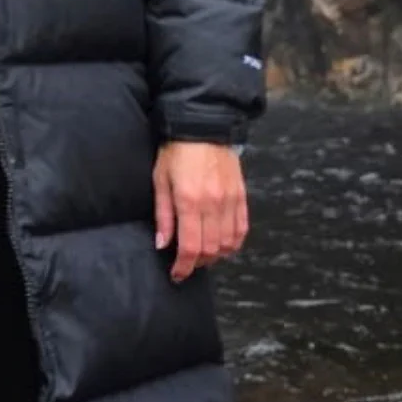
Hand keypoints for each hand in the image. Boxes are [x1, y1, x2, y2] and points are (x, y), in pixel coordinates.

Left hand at [152, 141, 246, 283]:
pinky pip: (241, 229)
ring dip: (216, 256)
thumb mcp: (160, 180)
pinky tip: (223, 245)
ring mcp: (231, 201)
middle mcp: (213, 204)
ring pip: (228, 243)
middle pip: (211, 250)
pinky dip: (233, 243)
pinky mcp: (242, 196)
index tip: (177, 274)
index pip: (190, 247)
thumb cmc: (175, 152)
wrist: (204, 126)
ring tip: (202, 255)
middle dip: (198, 263)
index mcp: (189, 201)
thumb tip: (163, 244)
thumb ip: (163, 215)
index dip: (184, 266)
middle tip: (187, 265)